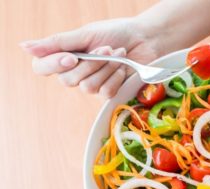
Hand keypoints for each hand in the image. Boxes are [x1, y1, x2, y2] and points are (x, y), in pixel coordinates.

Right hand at [20, 18, 159, 97]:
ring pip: (87, 87)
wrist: (144, 39)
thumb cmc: (115, 33)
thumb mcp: (85, 34)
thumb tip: (24, 47)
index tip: (72, 57)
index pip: (42, 68)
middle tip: (106, 49)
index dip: (54, 65)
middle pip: (67, 80)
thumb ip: (57, 43)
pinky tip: (123, 67)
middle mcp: (74, 72)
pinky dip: (116, 77)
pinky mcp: (109, 92)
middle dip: (90, 63)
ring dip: (106, 68)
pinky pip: (104, 92)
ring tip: (117, 54)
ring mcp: (91, 84)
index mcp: (64, 55)